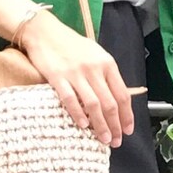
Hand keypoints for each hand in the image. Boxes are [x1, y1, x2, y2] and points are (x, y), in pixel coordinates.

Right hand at [21, 13, 133, 146]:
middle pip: (110, 103)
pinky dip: (78, 114)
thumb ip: (106, 74)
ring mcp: (76, 73)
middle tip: (116, 140)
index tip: (128, 130)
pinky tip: (83, 126)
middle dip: (115, 126)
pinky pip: (70, 100)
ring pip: (93, 105)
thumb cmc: (70, 44)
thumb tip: (116, 98)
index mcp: (107, 64)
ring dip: (100, 125)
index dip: (127, 115)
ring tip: (103, 139)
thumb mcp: (95, 54)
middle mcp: (94, 69)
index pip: (122, 94)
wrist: (44, 31)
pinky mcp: (58, 77)